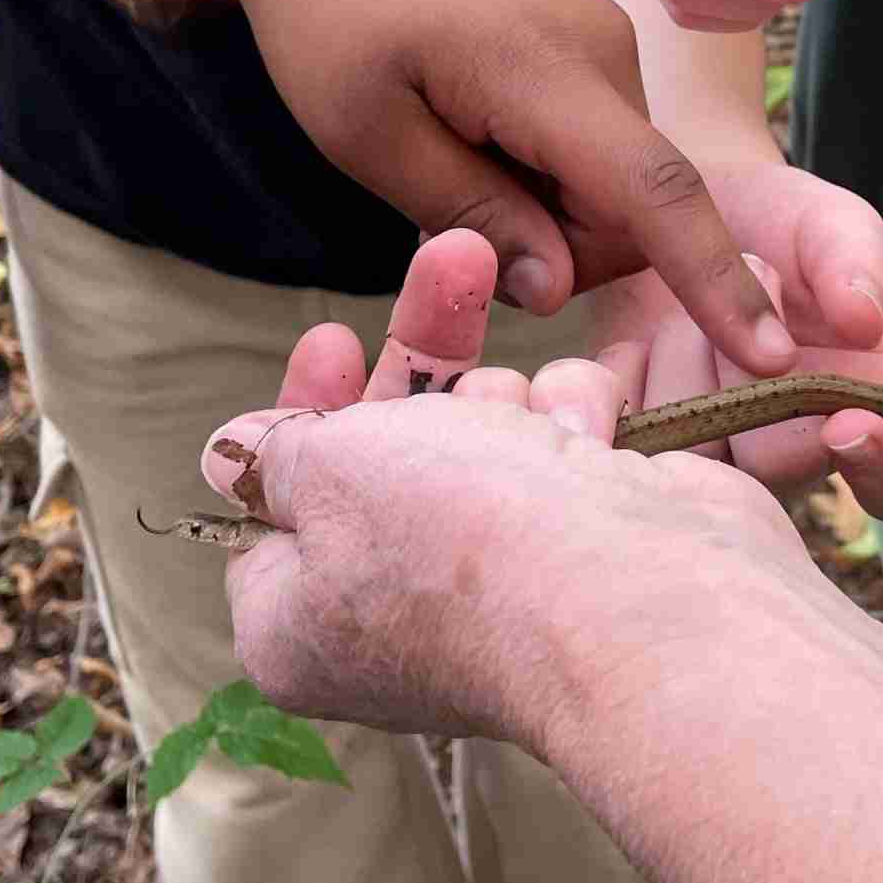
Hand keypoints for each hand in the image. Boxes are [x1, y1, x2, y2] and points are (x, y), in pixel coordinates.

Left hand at [200, 227, 813, 745]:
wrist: (645, 594)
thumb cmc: (465, 540)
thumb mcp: (331, 470)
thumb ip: (278, 451)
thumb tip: (238, 456)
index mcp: (308, 625)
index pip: (277, 506)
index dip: (303, 414)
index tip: (333, 336)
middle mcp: (405, 609)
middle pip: (396, 448)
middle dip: (428, 355)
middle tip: (454, 256)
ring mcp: (510, 576)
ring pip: (488, 431)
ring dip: (508, 401)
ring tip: (536, 429)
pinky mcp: (595, 539)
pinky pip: (568, 441)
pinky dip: (579, 420)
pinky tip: (591, 436)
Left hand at [220, 0, 794, 377]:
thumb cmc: (323, 0)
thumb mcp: (367, 133)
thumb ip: (473, 216)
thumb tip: (558, 287)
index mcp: (550, 71)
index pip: (660, 195)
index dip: (716, 284)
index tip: (771, 357)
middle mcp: (605, 49)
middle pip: (632, 205)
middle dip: (558, 244)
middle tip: (443, 207)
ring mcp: (600, 30)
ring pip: (612, 173)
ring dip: (542, 200)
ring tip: (443, 147)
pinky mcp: (584, 26)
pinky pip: (594, 131)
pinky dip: (542, 159)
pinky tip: (464, 118)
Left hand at [588, 164, 882, 519]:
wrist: (675, 212)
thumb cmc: (775, 224)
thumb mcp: (827, 222)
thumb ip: (856, 259)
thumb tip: (866, 319)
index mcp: (865, 408)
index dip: (882, 464)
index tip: (846, 423)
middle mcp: (792, 450)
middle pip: (776, 466)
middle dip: (752, 371)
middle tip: (751, 278)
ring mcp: (712, 454)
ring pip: (695, 452)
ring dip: (687, 359)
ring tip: (693, 306)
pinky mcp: (643, 445)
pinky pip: (625, 439)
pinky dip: (626, 375)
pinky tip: (638, 338)